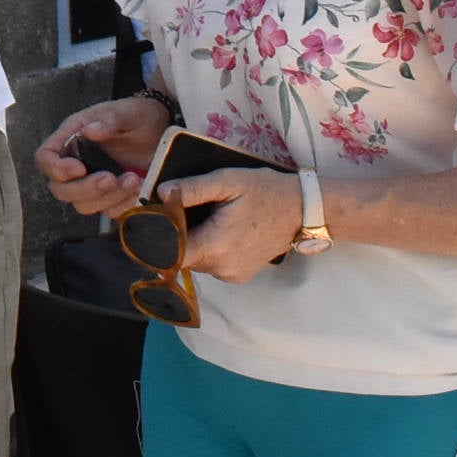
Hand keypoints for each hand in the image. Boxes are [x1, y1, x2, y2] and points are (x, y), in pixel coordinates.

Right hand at [37, 96, 172, 217]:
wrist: (160, 131)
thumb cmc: (137, 116)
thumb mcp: (127, 112)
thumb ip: (108, 120)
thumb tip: (89, 130)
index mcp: (71, 137)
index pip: (45, 157)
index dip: (55, 168)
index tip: (79, 169)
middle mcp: (76, 161)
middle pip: (60, 188)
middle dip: (85, 189)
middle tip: (111, 178)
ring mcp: (91, 181)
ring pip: (83, 204)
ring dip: (108, 198)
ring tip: (133, 180)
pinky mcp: (110, 196)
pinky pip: (108, 211)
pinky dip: (123, 204)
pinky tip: (138, 188)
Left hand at [161, 166, 303, 282]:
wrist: (301, 210)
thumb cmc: (265, 191)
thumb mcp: (228, 181)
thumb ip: (193, 188)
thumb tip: (161, 193)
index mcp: (216, 246)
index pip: (170, 254)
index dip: (157, 238)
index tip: (155, 219)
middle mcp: (222, 268)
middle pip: (181, 256)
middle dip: (177, 235)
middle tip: (184, 209)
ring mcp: (231, 275)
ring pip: (195, 261)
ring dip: (194, 242)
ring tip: (207, 218)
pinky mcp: (238, 276)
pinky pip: (211, 264)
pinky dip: (208, 248)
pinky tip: (219, 229)